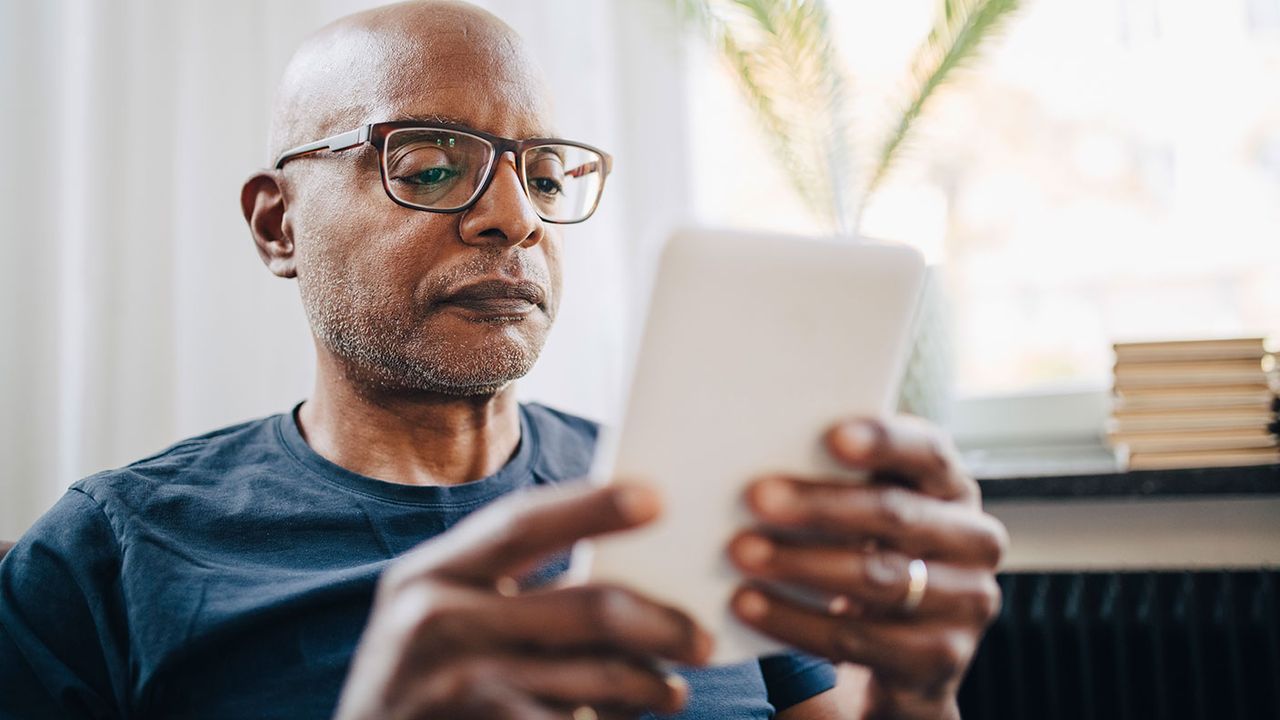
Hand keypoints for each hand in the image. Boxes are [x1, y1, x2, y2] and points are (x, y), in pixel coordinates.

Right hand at [334, 482, 710, 719]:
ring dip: (649, 687)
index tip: (658, 497)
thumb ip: (504, 587)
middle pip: (587, 606)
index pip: (521, 522)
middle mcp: (433, 622)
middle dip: (660, 623)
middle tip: (701, 638)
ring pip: (597, 677)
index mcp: (427, 574)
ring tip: (670, 691)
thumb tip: (624, 567)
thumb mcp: (438, 618)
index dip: (593, 505)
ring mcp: (456, 687)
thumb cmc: (420, 682)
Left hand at [727, 416, 1006, 719]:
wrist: (899, 656)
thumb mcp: (865, 516)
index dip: (883, 442)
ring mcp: (967, 602)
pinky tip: (747, 605)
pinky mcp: (941, 659)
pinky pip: (858, 640)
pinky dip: (794, 621)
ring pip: (878, 577)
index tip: (831, 437)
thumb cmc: (867, 555)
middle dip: (820, 506)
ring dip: (800, 563)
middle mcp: (975, 540)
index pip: (927, 452)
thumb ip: (839, 482)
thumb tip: (763, 459)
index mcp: (952, 488)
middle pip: (895, 515)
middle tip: (755, 497)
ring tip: (741, 552)